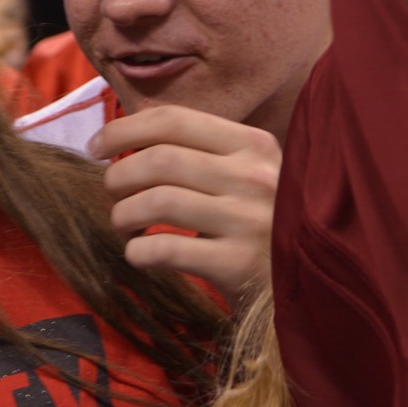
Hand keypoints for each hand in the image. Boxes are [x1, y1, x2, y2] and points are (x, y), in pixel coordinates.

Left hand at [88, 106, 279, 307]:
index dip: (122, 130)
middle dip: (118, 178)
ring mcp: (251, 221)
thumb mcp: (244, 176)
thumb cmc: (260, 227)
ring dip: (123, 215)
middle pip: (158, 160)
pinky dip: (137, 252)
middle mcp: (256, 177)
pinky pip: (164, 249)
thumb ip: (198, 152)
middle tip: (114, 197)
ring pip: (156, 202)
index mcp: (253, 145)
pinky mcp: (239, 264)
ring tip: (126, 228)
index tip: (95, 148)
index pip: (173, 119)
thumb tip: (123, 138)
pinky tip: (141, 254)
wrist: (312, 287)